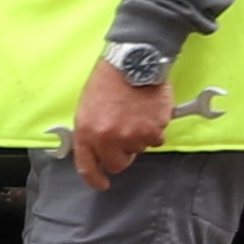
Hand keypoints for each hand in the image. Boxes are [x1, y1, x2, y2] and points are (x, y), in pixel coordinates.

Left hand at [65, 58, 181, 189]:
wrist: (134, 60)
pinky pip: (156, 139)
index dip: (95, 179)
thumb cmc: (109, 80)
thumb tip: (95, 151)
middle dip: (122, 154)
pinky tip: (148, 110)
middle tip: (125, 135)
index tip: (102, 184)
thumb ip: (90, 132)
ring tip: (135, 112)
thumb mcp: (87, 106)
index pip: (87, 167)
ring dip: (139, 136)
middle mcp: (108, 138)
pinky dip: (155, 128)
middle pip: (118, 164)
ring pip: (139, 149)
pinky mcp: (153, 130)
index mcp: (87, 131)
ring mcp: (132, 135)